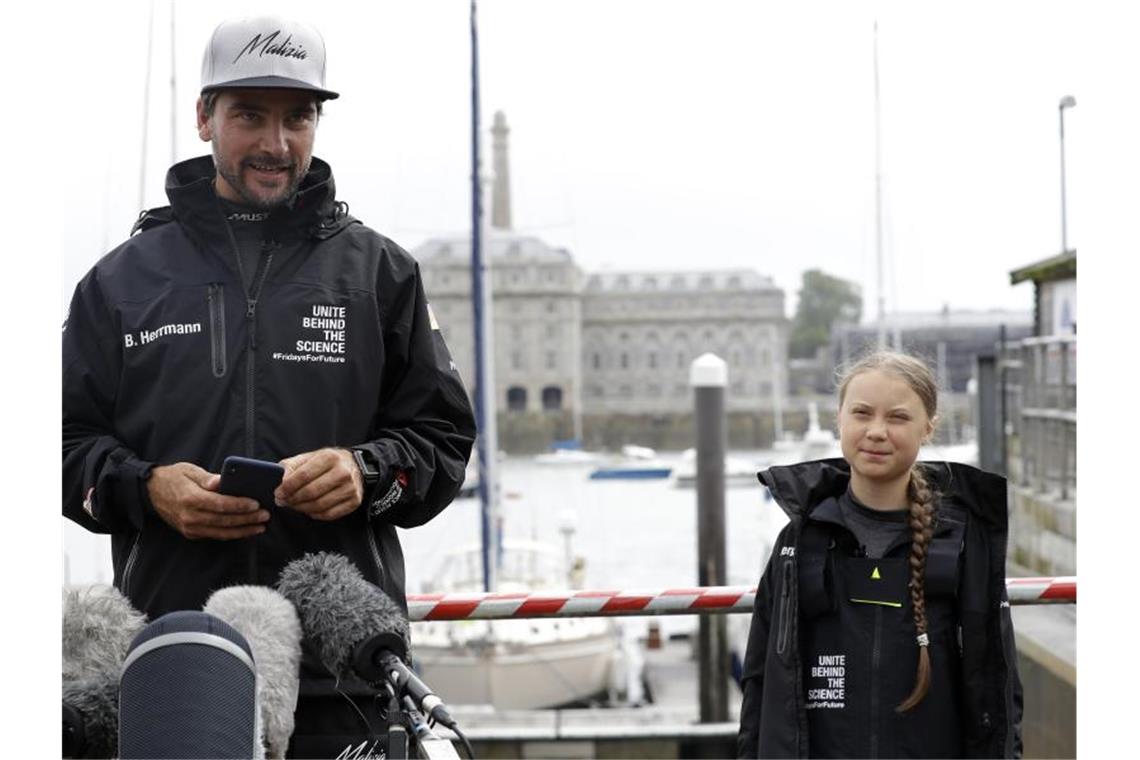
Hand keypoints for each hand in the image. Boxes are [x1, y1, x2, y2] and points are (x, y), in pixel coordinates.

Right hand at [147, 462, 268, 539]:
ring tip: (260, 526)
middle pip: (224, 520)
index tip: (256, 504)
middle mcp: (190, 516)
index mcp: (190, 498)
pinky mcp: (190, 533)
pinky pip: (215, 535)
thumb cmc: (173, 477)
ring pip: (221, 532)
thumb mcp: (189, 470)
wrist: (150, 492)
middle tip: (265, 516)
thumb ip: (207, 478)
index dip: (239, 505)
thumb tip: (222, 481)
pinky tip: (245, 530)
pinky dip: (231, 534)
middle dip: (247, 519)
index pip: (220, 504)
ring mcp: (190, 527)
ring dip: (243, 531)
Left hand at [275, 447, 363, 520]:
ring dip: (302, 508)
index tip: (278, 493)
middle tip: (283, 501)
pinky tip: (309, 509)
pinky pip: (329, 514)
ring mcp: (350, 488)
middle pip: (311, 492)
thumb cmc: (328, 463)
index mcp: (330, 457)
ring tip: (294, 505)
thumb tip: (280, 481)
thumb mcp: (310, 457)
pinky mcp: (354, 501)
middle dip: (293, 499)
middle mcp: (343, 472)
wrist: (356, 466)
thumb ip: (292, 466)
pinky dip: (315, 514)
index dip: (288, 487)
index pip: (303, 475)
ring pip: (319, 505)